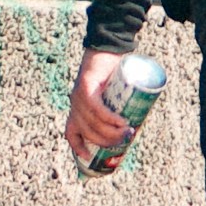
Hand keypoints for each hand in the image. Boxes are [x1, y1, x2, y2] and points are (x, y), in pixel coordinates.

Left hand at [66, 51, 163, 172]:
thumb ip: (118, 111)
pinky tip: (120, 121)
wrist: (106, 48)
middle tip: (126, 139)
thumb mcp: (112, 97)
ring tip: (128, 131)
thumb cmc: (111, 75)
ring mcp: (78, 96)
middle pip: (88, 132)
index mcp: (77, 110)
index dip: (78, 148)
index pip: (71, 133)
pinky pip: (95, 108)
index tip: (90, 157)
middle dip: (108, 141)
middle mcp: (75, 105)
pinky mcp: (85, 86)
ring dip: (111, 131)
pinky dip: (108, 117)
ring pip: (92, 122)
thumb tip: (134, 129)